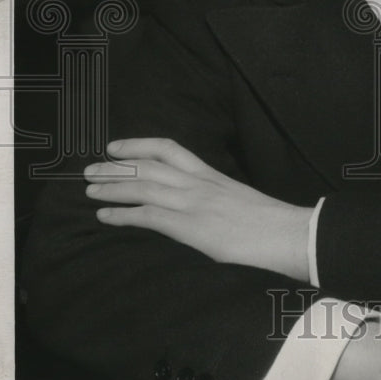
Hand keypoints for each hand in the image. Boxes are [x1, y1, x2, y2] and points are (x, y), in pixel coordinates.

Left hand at [83, 138, 312, 280]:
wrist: (291, 235)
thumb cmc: (272, 224)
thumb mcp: (240, 201)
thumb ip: (217, 199)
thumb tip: (203, 209)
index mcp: (212, 175)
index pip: (170, 149)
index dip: (138, 145)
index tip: (116, 146)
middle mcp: (199, 184)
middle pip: (147, 165)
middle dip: (115, 167)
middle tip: (90, 169)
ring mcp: (194, 204)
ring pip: (142, 186)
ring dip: (111, 188)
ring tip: (89, 191)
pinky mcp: (191, 227)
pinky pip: (147, 216)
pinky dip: (122, 216)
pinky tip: (105, 218)